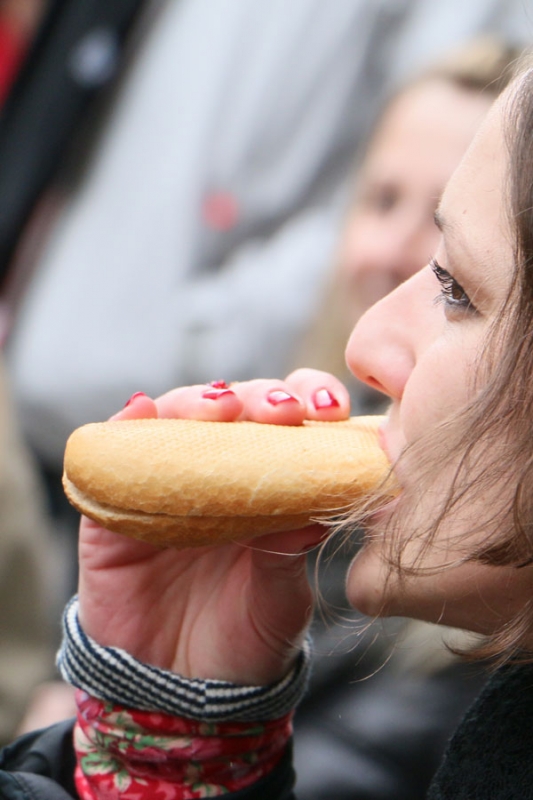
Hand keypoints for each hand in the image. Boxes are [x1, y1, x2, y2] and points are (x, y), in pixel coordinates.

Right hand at [77, 370, 349, 685]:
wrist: (182, 696)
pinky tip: (141, 412)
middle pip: (234, 411)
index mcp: (266, 486)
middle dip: (259, 398)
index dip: (309, 402)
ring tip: (221, 408)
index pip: (288, 424)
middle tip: (283, 410)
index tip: (332, 409)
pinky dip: (125, 429)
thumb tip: (316, 507)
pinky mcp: (114, 508)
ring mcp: (163, 486)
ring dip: (197, 403)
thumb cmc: (245, 640)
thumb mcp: (282, 598)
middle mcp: (215, 473)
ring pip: (175, 420)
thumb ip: (291, 551)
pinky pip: (112, 457)